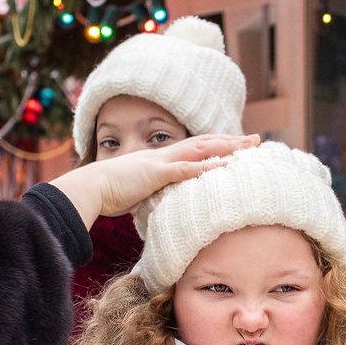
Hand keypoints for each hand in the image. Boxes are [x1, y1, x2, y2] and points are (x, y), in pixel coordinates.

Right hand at [47, 134, 258, 228]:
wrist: (89, 187)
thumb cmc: (108, 192)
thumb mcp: (137, 192)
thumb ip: (153, 194)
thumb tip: (163, 205)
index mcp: (161, 159)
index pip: (195, 148)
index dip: (218, 145)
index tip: (238, 146)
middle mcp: (164, 155)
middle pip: (204, 142)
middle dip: (231, 140)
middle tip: (256, 139)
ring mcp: (161, 162)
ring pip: (200, 149)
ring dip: (226, 146)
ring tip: (249, 146)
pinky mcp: (155, 173)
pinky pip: (186, 169)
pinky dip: (207, 167)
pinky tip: (225, 166)